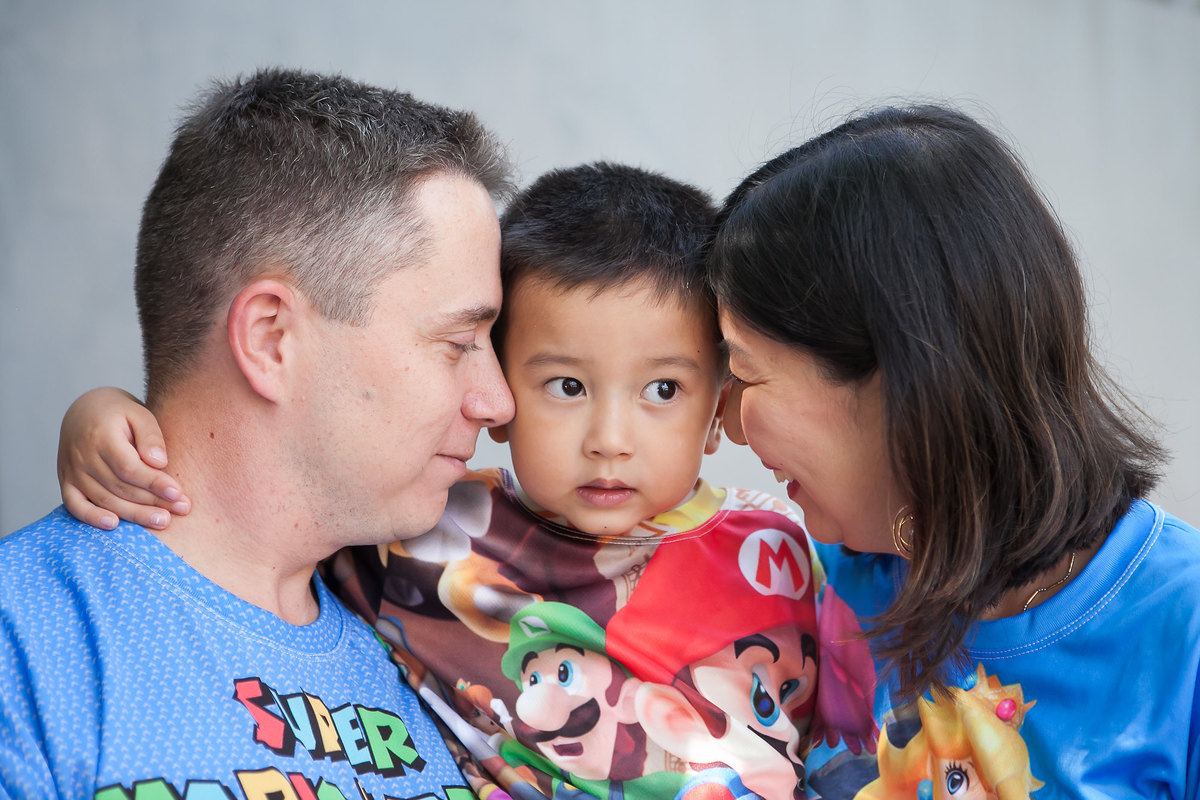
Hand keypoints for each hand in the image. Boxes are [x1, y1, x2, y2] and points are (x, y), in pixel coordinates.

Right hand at [57, 387, 189, 529]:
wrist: (85, 411)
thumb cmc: (119, 413)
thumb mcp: (139, 413)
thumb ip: (150, 436)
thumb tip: (159, 463)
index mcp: (101, 437)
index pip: (129, 468)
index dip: (154, 483)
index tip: (178, 492)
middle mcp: (83, 457)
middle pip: (120, 487)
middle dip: (153, 502)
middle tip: (181, 509)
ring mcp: (72, 472)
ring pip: (104, 500)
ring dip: (134, 514)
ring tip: (163, 521)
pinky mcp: (67, 482)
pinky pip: (75, 506)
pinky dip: (92, 518)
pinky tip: (114, 525)